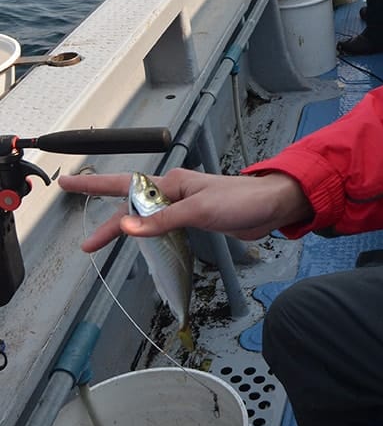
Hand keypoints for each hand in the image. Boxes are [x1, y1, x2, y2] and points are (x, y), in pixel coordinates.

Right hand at [58, 168, 312, 249]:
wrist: (273, 207)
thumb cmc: (241, 202)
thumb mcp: (199, 211)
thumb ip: (162, 220)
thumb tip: (125, 226)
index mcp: (172, 183)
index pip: (126, 184)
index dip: (94, 185)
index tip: (67, 183)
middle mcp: (174, 192)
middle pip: (131, 204)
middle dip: (106, 219)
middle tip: (85, 242)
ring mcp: (184, 206)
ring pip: (146, 218)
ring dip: (126, 229)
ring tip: (102, 243)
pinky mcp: (195, 220)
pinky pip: (162, 227)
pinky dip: (147, 235)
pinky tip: (141, 242)